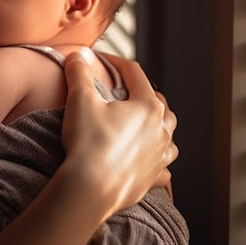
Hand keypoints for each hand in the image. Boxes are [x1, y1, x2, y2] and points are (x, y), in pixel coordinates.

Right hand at [62, 52, 177, 217]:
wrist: (90, 188)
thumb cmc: (89, 141)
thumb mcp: (80, 99)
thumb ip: (79, 73)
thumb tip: (76, 56)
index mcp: (147, 107)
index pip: (135, 74)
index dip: (116, 62)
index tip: (100, 59)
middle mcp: (161, 130)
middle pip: (159, 103)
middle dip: (141, 91)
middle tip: (121, 89)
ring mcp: (159, 156)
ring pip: (169, 134)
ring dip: (157, 125)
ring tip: (142, 122)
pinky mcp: (151, 178)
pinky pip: (164, 167)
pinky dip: (158, 159)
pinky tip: (148, 158)